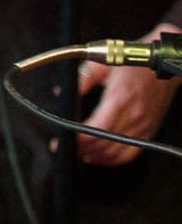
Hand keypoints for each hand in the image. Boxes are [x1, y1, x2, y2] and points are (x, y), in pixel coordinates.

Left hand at [76, 23, 181, 165]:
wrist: (159, 65)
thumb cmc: (132, 65)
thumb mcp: (102, 66)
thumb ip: (82, 80)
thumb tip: (63, 94)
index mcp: (119, 99)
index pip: (97, 128)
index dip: (79, 138)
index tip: (66, 138)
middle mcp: (133, 115)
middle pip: (104, 143)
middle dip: (83, 149)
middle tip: (68, 147)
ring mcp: (142, 125)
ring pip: (117, 152)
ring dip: (96, 156)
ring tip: (80, 153)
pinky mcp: (148, 130)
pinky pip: (131, 153)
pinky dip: (114, 159)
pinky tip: (101, 157)